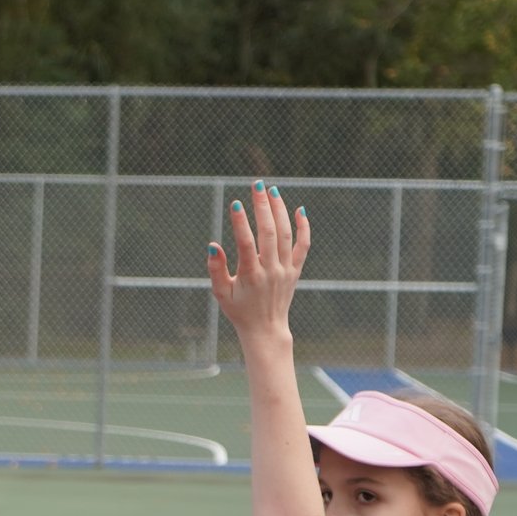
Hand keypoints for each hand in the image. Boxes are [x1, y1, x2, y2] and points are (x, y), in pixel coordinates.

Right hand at [205, 182, 308, 347]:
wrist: (265, 329)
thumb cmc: (239, 311)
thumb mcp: (221, 293)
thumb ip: (216, 269)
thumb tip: (213, 245)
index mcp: (250, 276)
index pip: (246, 244)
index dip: (240, 223)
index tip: (235, 204)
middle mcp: (270, 270)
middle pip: (268, 232)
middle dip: (262, 206)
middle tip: (257, 185)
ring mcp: (285, 269)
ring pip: (285, 234)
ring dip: (279, 210)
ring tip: (272, 191)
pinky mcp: (295, 270)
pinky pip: (303, 245)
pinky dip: (304, 227)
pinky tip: (299, 209)